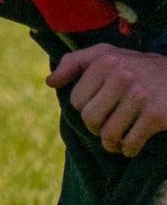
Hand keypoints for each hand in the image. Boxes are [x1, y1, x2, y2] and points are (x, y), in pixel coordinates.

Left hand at [48, 44, 166, 156]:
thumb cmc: (138, 67)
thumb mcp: (107, 54)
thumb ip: (74, 62)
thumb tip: (49, 82)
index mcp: (105, 60)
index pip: (76, 99)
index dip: (84, 109)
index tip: (96, 109)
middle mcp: (122, 75)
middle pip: (90, 118)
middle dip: (95, 129)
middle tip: (104, 128)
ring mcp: (140, 96)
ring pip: (109, 133)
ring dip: (110, 144)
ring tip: (115, 141)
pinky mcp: (157, 116)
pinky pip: (131, 143)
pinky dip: (128, 150)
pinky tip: (130, 148)